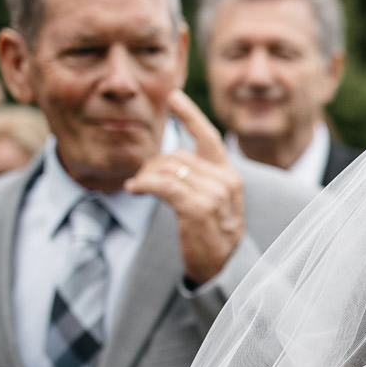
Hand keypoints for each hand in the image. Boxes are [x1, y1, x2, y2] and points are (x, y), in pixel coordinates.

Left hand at [124, 91, 246, 287]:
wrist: (225, 270)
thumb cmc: (213, 236)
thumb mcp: (215, 202)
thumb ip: (201, 177)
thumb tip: (171, 157)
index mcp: (230, 175)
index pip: (208, 137)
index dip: (190, 115)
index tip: (173, 96)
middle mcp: (226, 180)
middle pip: (178, 155)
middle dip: (154, 164)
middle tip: (142, 179)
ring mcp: (214, 194)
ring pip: (168, 168)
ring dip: (146, 176)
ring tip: (138, 187)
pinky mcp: (197, 208)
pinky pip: (163, 184)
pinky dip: (144, 184)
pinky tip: (134, 188)